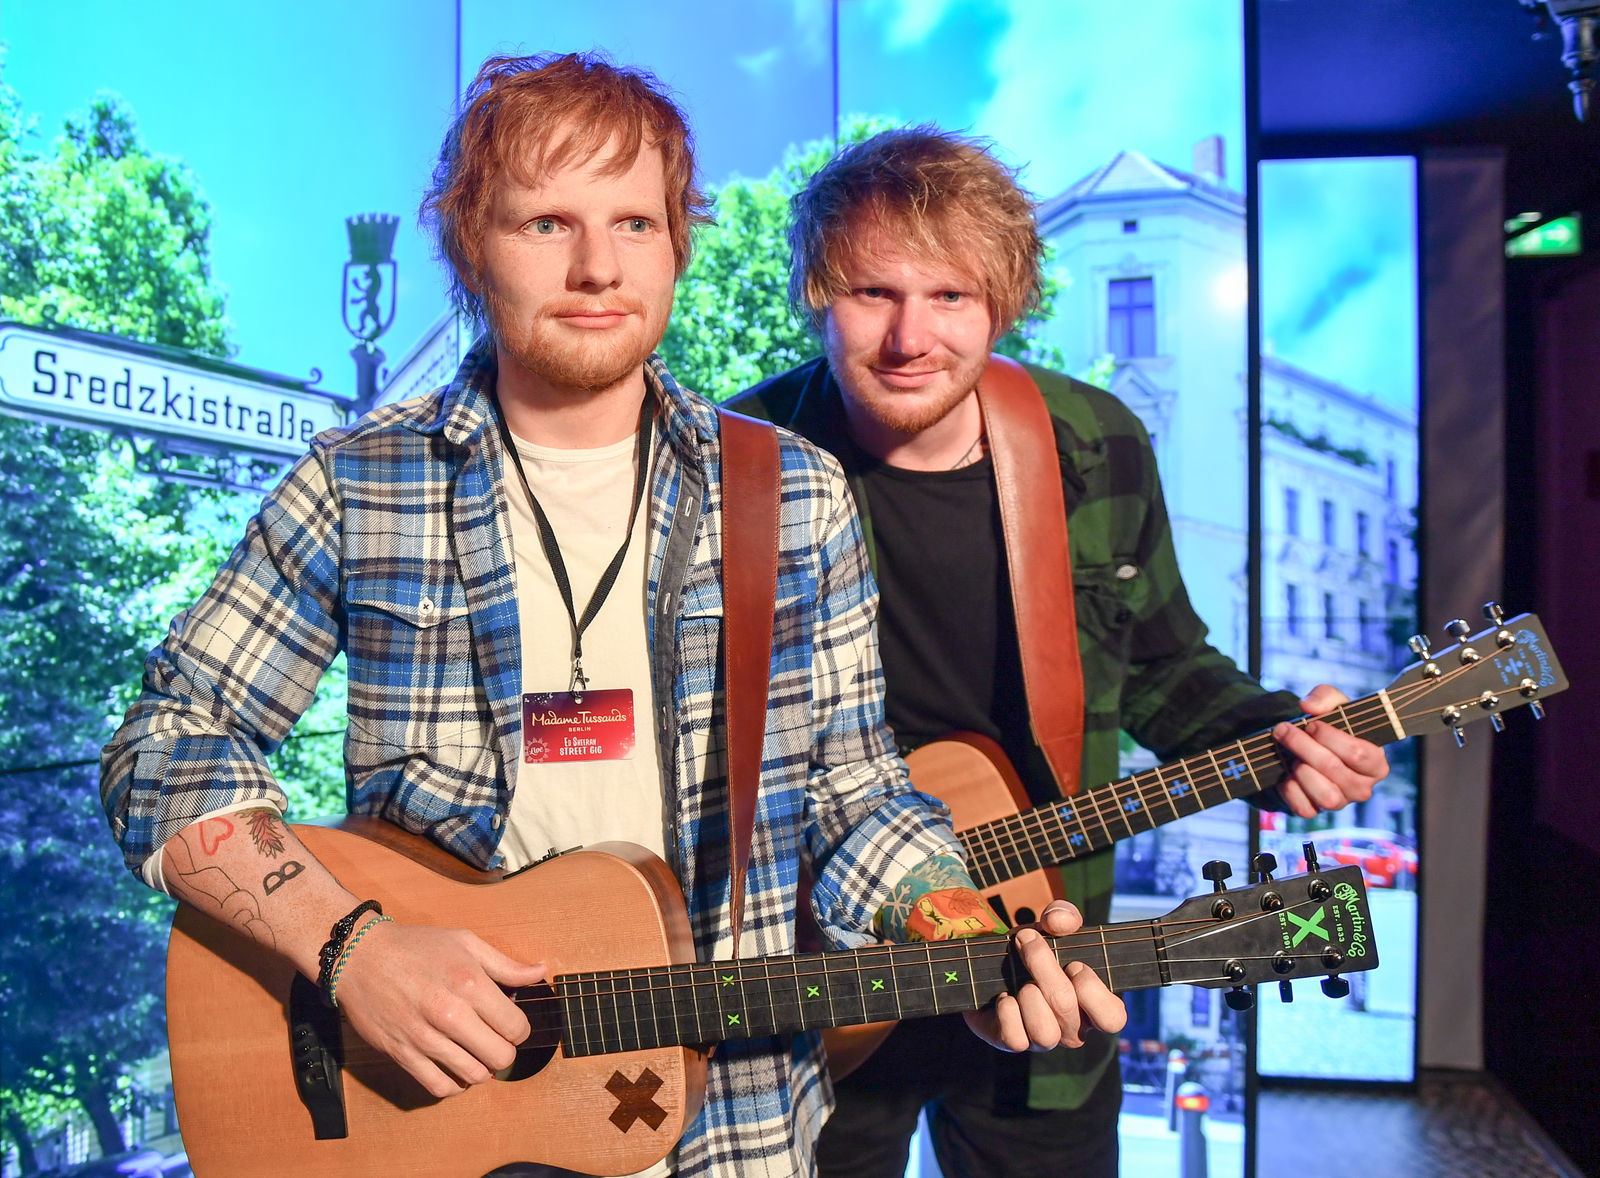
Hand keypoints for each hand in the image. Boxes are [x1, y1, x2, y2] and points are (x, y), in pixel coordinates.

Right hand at [331, 920, 546, 1098]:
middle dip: (505, 1051)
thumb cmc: (416, 947)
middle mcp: (449, 1014)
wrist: (361, 956)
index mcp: (469, 983)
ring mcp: (424, 1037)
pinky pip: (439, 1087)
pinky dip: (455, 1085)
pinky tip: (456, 1069)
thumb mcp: (466, 943)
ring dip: (482, 1069)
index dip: (520, 1029)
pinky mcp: (403, 1054)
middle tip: (497, 1040)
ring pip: (473, 1076)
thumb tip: (541, 972)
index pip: (516, 1027)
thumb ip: (506, 964)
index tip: (512, 1024)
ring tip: (477, 1053)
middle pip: (500, 1056)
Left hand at [962, 901, 1126, 1051]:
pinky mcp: (1014, 1042)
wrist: (997, 966)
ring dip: (1029, 996)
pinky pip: (1015, 1039)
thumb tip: (1058, 921)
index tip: (1073, 964)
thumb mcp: (1052, 927)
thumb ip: (1063, 916)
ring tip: (1023, 982)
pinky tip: (1006, 997)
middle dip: (1043, 968)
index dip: (1092, 990)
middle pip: (1066, 1008)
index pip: (1113, 1018)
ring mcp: (1044, 1040)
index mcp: (1093, 1007)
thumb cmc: (1037, 950)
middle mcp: (1073, 1029)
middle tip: (1028, 942)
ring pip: (1045, 1034)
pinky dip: (1008, 1012)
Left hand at [1273, 684, 1389, 818]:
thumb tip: (1308, 706)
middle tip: (1284, 730)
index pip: (1358, 753)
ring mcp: (1341, 802)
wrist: (1306, 746)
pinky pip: (1304, 808)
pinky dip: (1290, 790)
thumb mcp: (1333, 704)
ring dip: (1300, 770)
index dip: (1329, 737)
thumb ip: (1325, 696)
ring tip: (1291, 755)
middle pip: (1334, 770)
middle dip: (1303, 746)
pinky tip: (1287, 774)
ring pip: (1325, 796)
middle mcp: (1363, 787)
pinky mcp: (1316, 810)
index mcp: (1376, 762)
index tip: (1311, 724)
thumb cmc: (1329, 726)